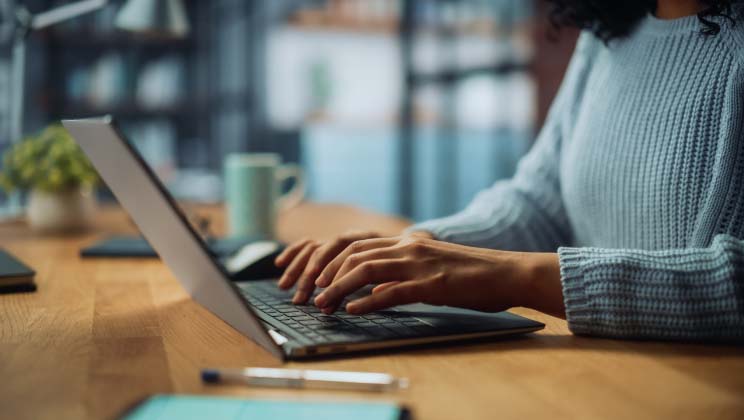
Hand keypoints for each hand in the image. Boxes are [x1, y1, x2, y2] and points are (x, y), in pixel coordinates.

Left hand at [312, 236, 564, 316]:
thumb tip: (373, 288)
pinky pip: (391, 292)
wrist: (507, 272)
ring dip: (338, 288)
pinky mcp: (431, 285)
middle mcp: (408, 247)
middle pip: (354, 254)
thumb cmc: (471, 274)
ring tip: (322, 304)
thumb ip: (402, 272)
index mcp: (407, 242)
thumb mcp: (430, 266)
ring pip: (365, 270)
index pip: (357, 246)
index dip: (330, 261)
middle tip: (309, 294)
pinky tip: (352, 311)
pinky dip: (367, 302)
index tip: (313, 279)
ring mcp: (419, 264)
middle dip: (326, 275)